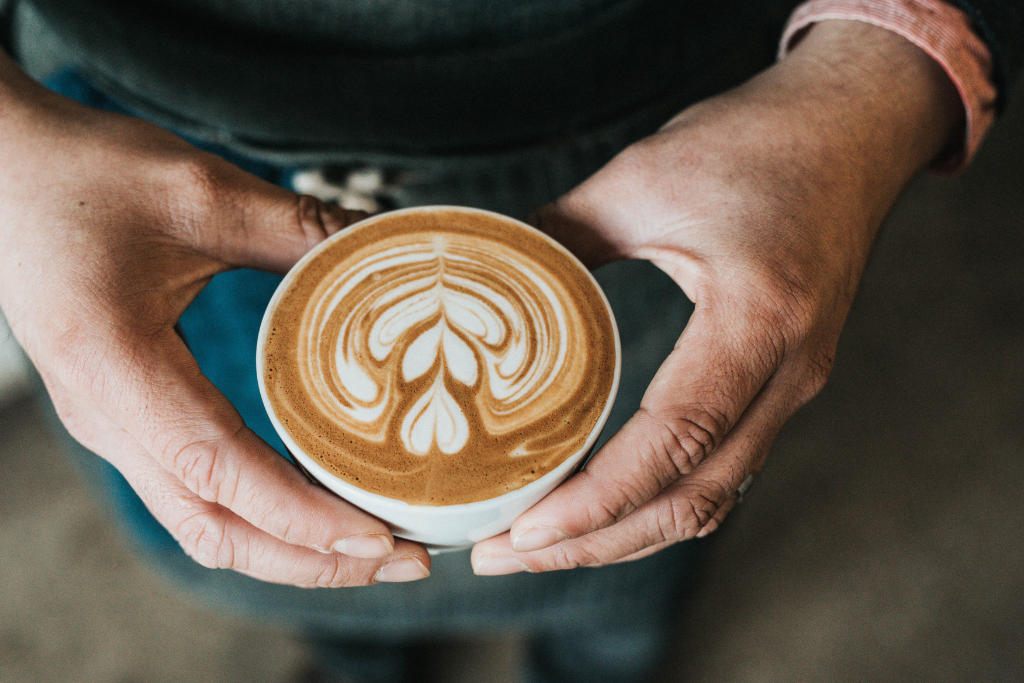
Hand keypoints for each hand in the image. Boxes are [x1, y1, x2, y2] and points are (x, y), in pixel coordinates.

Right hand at [0, 54, 430, 585]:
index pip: (219, 471)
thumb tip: (389, 244)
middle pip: (215, 528)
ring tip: (374, 549)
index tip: (379, 537)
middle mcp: (108, 418)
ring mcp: (113, 426)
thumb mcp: (198, 190)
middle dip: (312, 559)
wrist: (0, 172)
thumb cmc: (80, 174)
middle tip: (405, 560)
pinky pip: (196, 495)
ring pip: (204, 525)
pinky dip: (263, 518)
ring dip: (290, 550)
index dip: (301, 517)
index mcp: (115, 367)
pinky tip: (318, 507)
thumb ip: (297, 225)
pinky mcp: (127, 418)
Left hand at [472, 20, 962, 572]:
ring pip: (711, 498)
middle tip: (503, 555)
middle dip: (594, 543)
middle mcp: (788, 372)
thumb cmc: (759, 143)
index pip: (677, 440)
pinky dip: (658, 503)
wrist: (852, 129)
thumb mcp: (644, 178)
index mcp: (759, 320)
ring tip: (539, 546)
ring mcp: (792, 385)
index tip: (523, 529)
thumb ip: (559, 234)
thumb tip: (483, 276)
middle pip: (693, 498)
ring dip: (624, 534)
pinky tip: (603, 506)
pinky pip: (723, 469)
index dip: (597, 500)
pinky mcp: (781, 384)